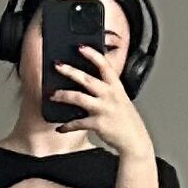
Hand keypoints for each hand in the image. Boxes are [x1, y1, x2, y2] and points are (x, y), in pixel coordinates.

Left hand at [50, 44, 154, 159]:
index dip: (92, 54)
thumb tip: (87, 81)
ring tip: (52, 95)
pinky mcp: (98, 124)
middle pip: (87, 79)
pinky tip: (60, 127)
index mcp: (116, 87)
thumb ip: (107, 89)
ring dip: (63, 95)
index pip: (105, 66)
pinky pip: (78, 123)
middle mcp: (110, 96)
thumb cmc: (125, 119)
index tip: (80, 47)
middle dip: (70, 71)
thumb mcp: (120, 98)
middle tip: (57, 65)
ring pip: (79, 98)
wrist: (134, 140)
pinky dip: (67, 125)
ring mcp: (104, 109)